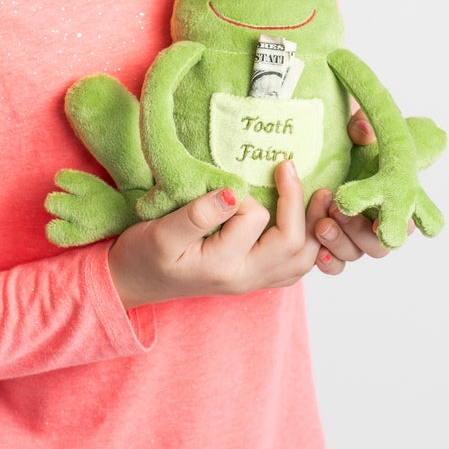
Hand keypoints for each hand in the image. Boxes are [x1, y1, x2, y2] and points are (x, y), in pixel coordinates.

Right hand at [108, 161, 333, 309]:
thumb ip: (198, 214)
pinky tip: (306, 221)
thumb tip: (234, 193)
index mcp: (224, 266)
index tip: (229, 182)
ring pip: (301, 259)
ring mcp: (251, 280)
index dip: (246, 194)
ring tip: (318, 195)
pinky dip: (306, 243)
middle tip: (290, 166)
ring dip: (313, 226)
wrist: (131, 282)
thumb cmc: (142, 256)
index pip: (256, 220)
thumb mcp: (162, 233)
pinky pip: (292, 266)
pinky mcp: (251, 276)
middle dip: (298, 203)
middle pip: (293, 245)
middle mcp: (245, 278)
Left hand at [310, 109, 404, 269]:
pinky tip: (318, 253)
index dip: (399, 225)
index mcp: (395, 199)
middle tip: (337, 212)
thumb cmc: (349, 144)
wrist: (318, 155)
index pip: (407, 221)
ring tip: (321, 225)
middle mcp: (379, 224)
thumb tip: (361, 129)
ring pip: (355, 254)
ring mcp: (356, 238)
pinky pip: (336, 265)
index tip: (380, 218)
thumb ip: (361, 129)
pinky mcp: (333, 246)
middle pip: (379, 244)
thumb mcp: (356, 131)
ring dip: (339, 243)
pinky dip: (329, 263)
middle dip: (358, 232)